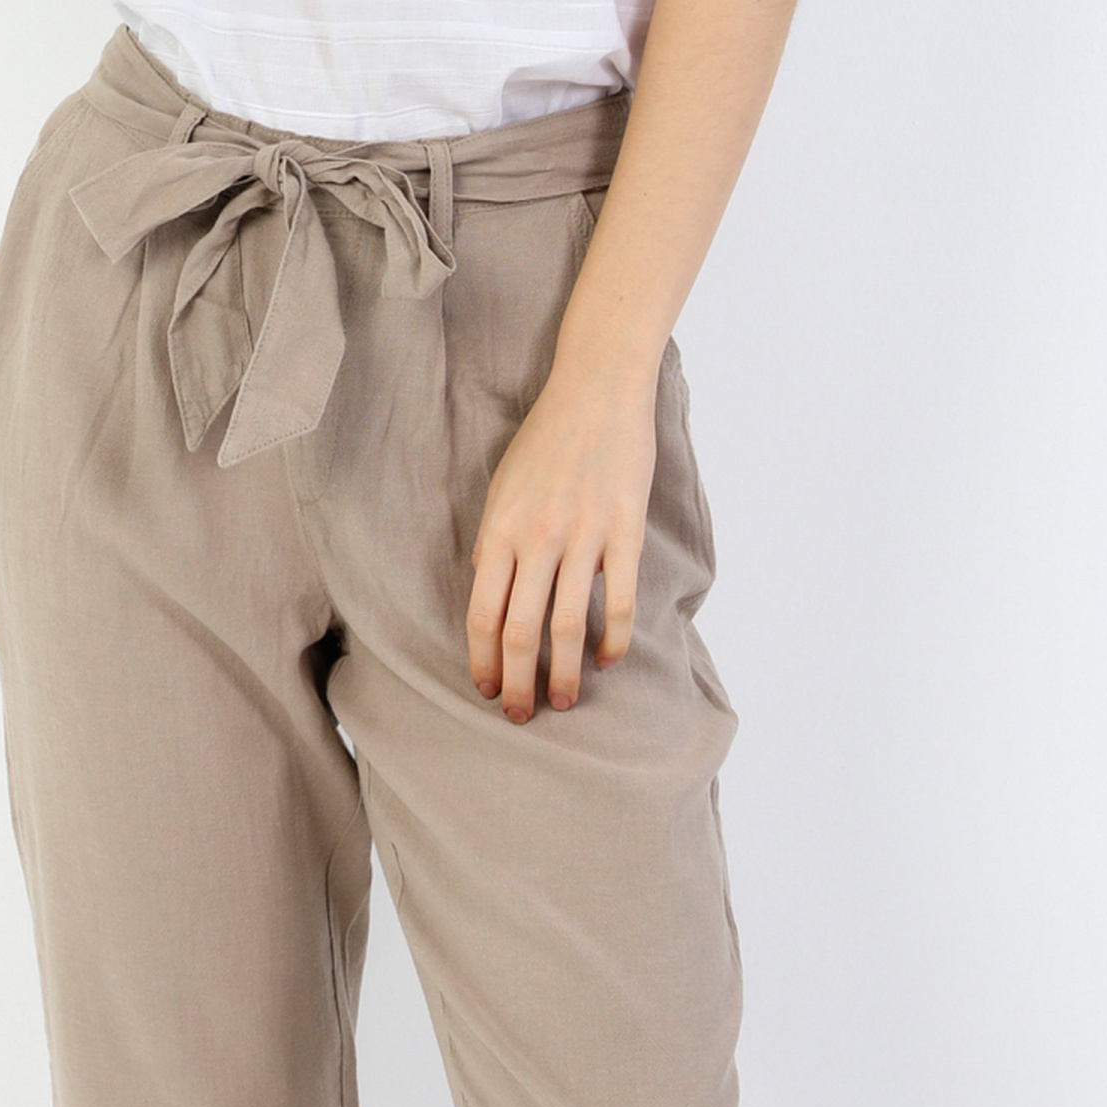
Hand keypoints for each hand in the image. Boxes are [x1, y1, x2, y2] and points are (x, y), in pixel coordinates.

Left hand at [465, 366, 657, 722]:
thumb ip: (495, 541)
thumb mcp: (502, 487)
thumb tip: (488, 590)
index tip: (485, 690)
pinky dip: (613, 639)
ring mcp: (582, 536)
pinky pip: (617, 599)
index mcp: (500, 529)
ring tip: (562, 702)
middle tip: (519, 715)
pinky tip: (607, 660)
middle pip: (520, 630)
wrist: (595, 392)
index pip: (482, 612)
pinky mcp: (624, 531)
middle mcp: (536, 537)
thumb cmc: (544, 440)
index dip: (482, 660)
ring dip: (563, 673)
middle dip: (518, 682)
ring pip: (568, 625)